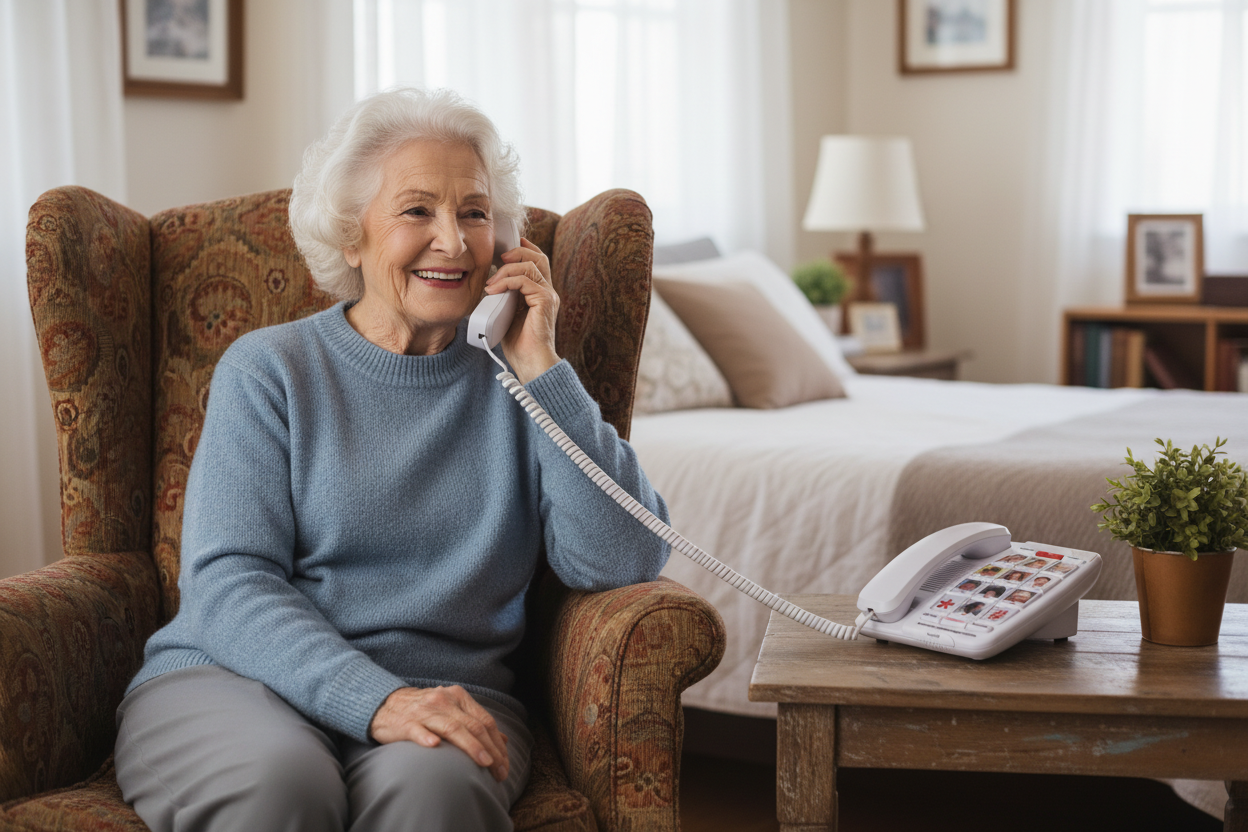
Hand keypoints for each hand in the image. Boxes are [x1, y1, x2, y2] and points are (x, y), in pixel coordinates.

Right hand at [369, 685, 509, 781]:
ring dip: (471, 746)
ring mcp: (424, 711)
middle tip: (500, 772)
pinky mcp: (405, 723)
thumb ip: (476, 722)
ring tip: (485, 762)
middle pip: (473, 726)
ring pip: (452, 728)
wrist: (386, 703)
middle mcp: (444, 701)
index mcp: (458, 697)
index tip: (505, 764)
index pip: (485, 721)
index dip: (498, 743)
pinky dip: (426, 737)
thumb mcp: (453, 710)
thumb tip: (504, 739)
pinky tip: (435, 746)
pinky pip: (417, 730)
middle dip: (491, 750)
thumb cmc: (424, 710)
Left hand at [484, 238, 559, 383]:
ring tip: (491, 282)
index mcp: (540, 293)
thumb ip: (503, 298)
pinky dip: (507, 281)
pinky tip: (493, 290)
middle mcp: (548, 292)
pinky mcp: (545, 301)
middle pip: (538, 256)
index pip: (537, 261)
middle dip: (517, 250)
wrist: (531, 364)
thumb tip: (486, 285)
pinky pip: (525, 280)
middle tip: (499, 256)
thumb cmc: (518, 345)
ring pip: (531, 265)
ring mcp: (548, 295)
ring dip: (507, 269)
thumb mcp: (506, 314)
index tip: (504, 248)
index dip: (524, 249)